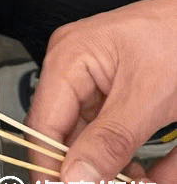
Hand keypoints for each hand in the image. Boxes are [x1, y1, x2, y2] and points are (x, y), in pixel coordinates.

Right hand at [26, 0, 176, 182]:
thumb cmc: (175, 37)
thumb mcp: (145, 97)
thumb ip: (110, 140)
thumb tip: (76, 176)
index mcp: (68, 58)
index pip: (43, 122)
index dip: (50, 164)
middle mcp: (72, 68)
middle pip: (65, 133)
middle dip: (90, 169)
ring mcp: (92, 81)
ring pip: (89, 139)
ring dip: (113, 168)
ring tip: (141, 179)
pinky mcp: (113, 93)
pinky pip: (109, 133)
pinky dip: (126, 158)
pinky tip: (147, 172)